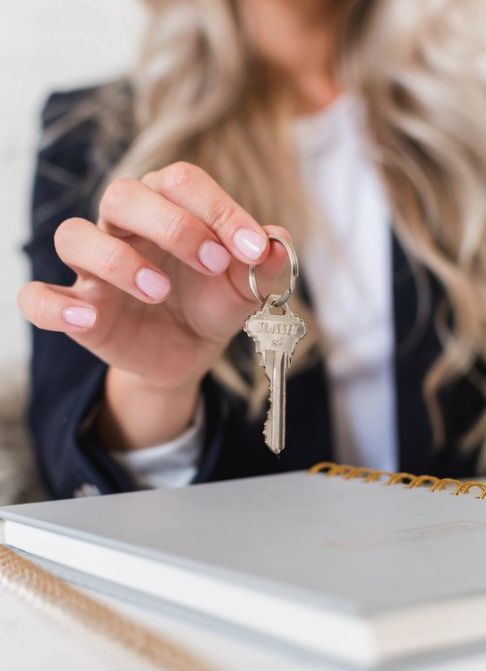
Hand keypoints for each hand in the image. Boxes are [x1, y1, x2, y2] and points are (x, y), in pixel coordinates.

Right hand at [18, 163, 289, 446]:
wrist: (187, 352)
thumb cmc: (211, 303)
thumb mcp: (245, 286)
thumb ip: (262, 263)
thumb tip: (278, 243)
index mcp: (168, 208)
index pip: (181, 182)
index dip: (218, 209)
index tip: (252, 249)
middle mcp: (124, 228)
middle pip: (122, 194)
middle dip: (171, 224)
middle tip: (213, 262)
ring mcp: (94, 269)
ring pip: (74, 236)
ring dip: (117, 260)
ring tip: (160, 292)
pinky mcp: (77, 309)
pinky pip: (37, 298)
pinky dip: (54, 305)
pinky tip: (87, 318)